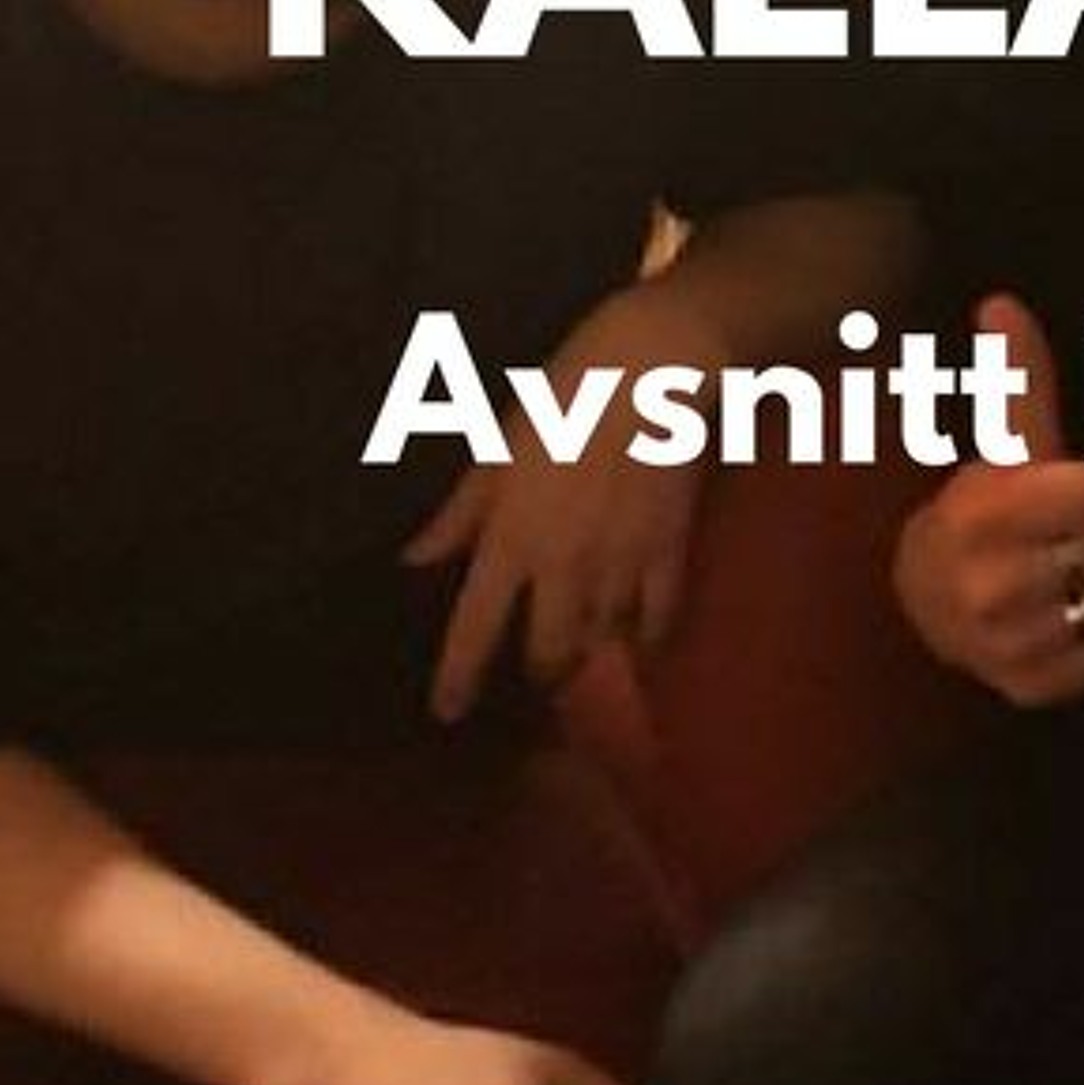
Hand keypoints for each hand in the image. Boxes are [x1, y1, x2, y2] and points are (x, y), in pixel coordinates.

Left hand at [408, 285, 710, 720]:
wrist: (650, 372)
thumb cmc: (562, 399)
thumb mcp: (497, 451)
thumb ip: (461, 513)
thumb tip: (415, 558)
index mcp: (511, 539)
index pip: (475, 628)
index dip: (458, 678)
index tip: (448, 712)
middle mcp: (562, 565)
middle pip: (549, 652)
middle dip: (542, 672)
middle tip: (540, 673)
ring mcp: (620, 563)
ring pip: (604, 640)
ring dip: (593, 650)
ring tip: (589, 651)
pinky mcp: (668, 550)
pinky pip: (659, 617)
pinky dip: (649, 635)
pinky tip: (643, 638)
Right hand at [892, 294, 1083, 706]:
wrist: (930, 603)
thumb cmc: (982, 514)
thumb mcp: (1003, 447)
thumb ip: (1017, 379)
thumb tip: (1002, 302)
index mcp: (974, 519)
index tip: (1070, 489)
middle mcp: (984, 590)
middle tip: (1072, 536)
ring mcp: (1006, 647)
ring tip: (1079, 573)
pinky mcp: (1033, 689)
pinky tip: (1080, 614)